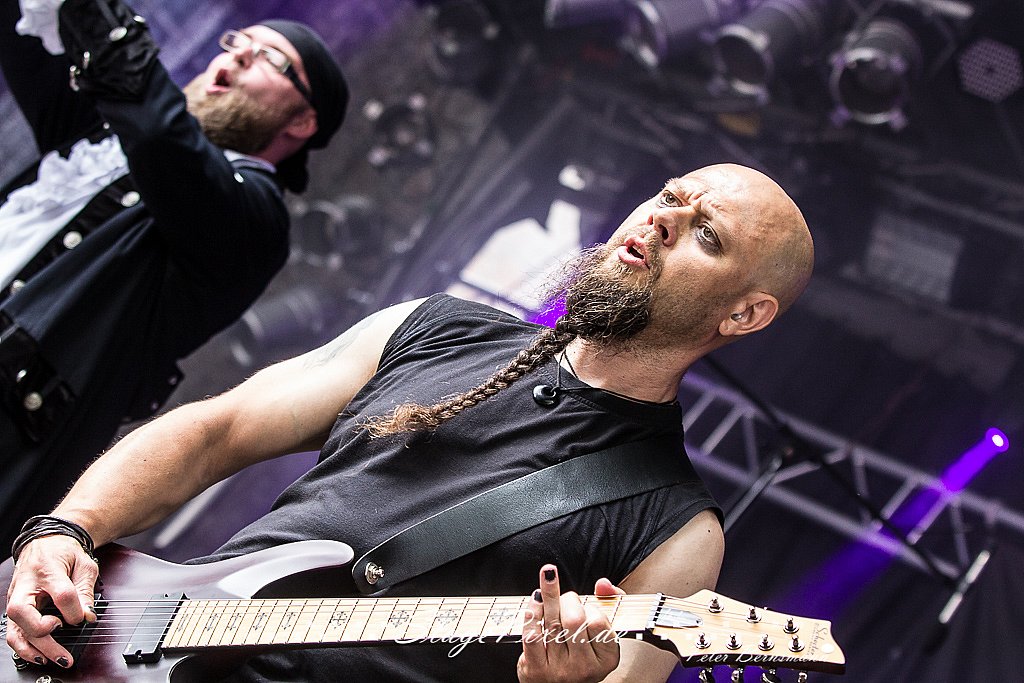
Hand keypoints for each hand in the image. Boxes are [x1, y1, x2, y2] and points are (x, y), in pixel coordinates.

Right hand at [5, 535, 98, 667]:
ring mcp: (16, 598)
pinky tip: (39, 656)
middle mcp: (26, 585)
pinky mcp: (14, 609)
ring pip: (15, 629)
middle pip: (24, 614)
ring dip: (33, 649)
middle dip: (44, 636)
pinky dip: (24, 648)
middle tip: (64, 650)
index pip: (61, 593)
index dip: (74, 610)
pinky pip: (13, 633)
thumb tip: (88, 615)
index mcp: (47, 569)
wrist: (46, 542)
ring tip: (54, 659)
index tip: (83, 617)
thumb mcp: (84, 564)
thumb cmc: (64, 552)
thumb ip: (86, 590)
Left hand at [517, 564, 623, 682]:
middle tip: (567, 598)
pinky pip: (533, 634)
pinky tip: (535, 599)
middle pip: (574, 620)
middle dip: (568, 599)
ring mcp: (559, 670)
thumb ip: (607, 602)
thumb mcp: (601, 634)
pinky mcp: (536, 669)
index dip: (590, 606)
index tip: (585, 605)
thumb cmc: (583, 653)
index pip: (598, 622)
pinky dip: (533, 611)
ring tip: (549, 579)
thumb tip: (602, 583)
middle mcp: (584, 667)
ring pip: (551, 624)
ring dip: (549, 596)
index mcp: (605, 659)